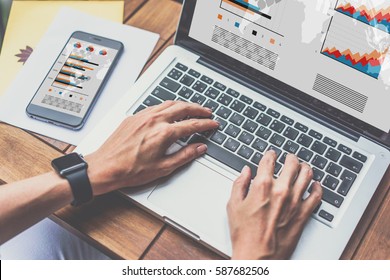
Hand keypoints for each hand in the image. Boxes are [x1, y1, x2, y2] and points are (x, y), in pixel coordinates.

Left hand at [85, 101, 218, 195]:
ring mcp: (143, 116)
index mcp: (164, 133)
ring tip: (192, 109)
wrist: (105, 167)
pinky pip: (155, 106)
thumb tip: (199, 148)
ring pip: (169, 103)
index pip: (191, 124)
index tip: (213, 124)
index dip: (206, 124)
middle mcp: (154, 120)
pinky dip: (168, 106)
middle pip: (182, 108)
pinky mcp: (134, 117)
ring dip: (183, 104)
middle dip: (198, 109)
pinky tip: (170, 111)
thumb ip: (185, 155)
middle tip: (207, 112)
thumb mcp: (163, 167)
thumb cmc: (130, 170)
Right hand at [227, 151, 321, 258]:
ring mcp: (294, 202)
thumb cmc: (244, 234)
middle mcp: (280, 190)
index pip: (269, 160)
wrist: (258, 256)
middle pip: (292, 164)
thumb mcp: (233, 206)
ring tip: (303, 167)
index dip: (270, 154)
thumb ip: (239, 184)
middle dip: (290, 158)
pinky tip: (315, 185)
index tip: (271, 154)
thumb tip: (245, 171)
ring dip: (305, 168)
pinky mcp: (303, 214)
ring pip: (306, 176)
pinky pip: (316, 196)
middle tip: (289, 158)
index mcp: (261, 186)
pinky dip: (317, 188)